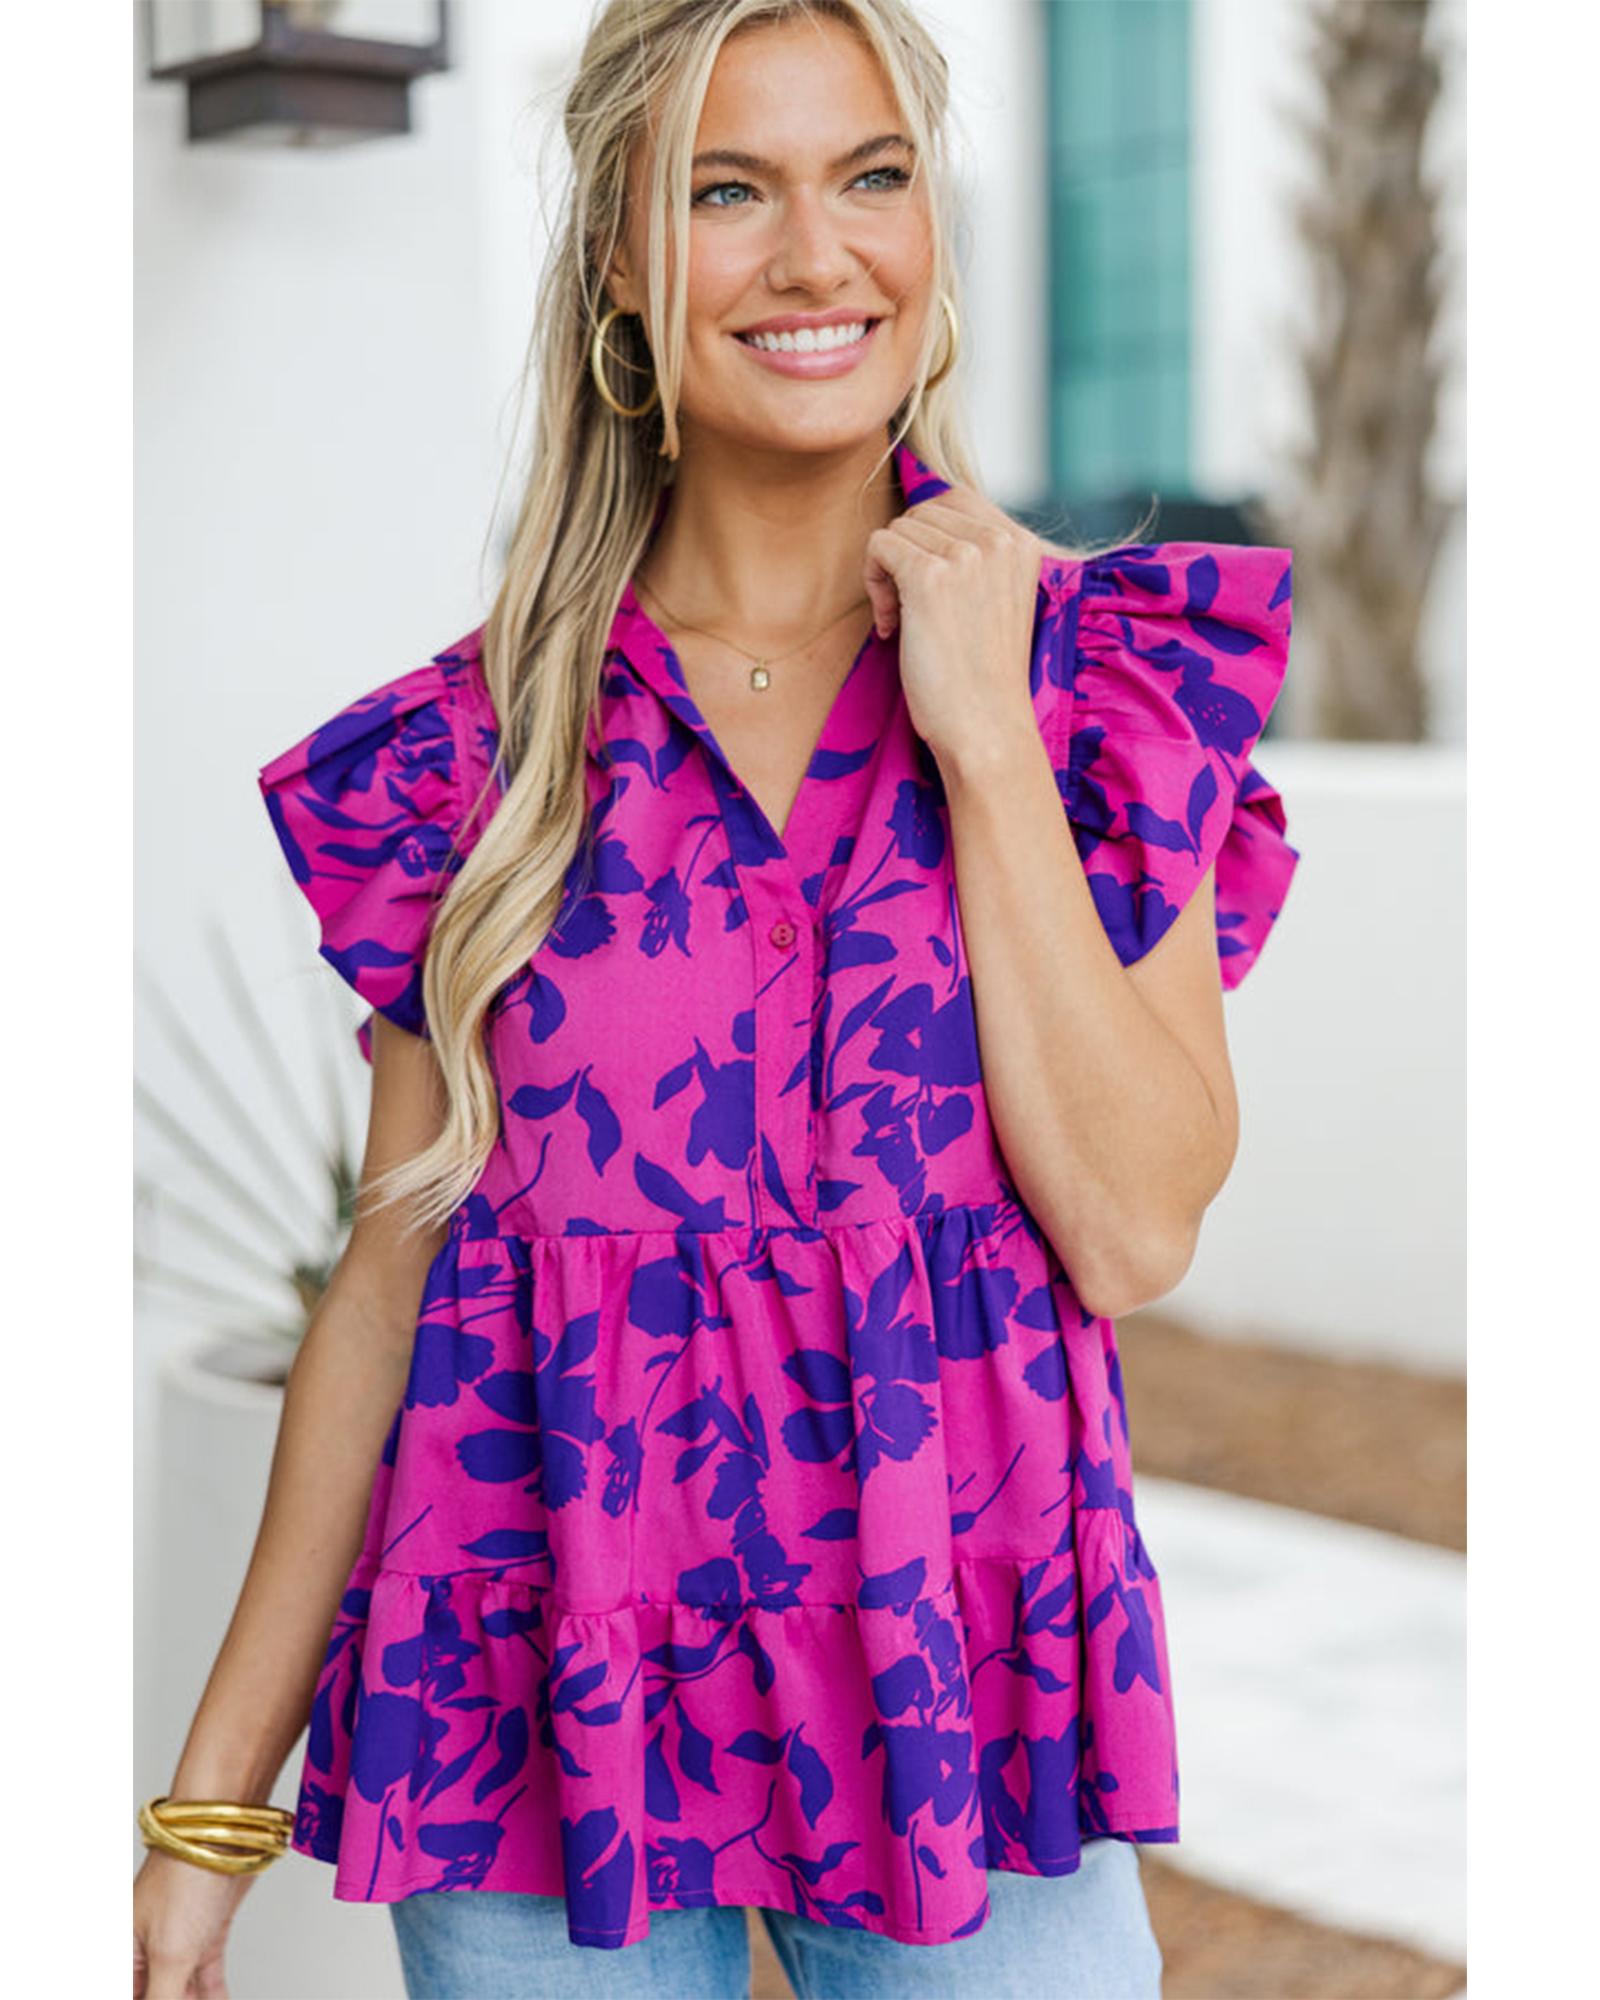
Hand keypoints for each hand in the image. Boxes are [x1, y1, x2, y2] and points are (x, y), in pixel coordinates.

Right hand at [133, 1847, 255, 1998]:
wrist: (226, 1832)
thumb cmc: (186, 1877)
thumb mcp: (171, 1956)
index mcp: (122, 1955)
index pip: (130, 1998)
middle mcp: (144, 1950)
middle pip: (154, 1996)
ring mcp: (177, 1941)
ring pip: (180, 1993)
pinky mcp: (206, 1933)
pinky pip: (204, 1979)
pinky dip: (212, 1997)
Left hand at [863, 483, 1044, 763]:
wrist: (987, 729)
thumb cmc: (983, 678)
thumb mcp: (996, 600)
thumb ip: (976, 558)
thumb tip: (920, 521)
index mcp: (1021, 542)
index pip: (955, 502)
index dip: (929, 541)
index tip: (932, 591)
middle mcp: (999, 539)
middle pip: (922, 512)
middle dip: (907, 556)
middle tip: (911, 610)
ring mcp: (966, 554)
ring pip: (898, 529)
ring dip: (888, 574)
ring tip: (903, 623)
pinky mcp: (929, 576)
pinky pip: (878, 546)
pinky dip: (873, 584)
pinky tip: (891, 627)